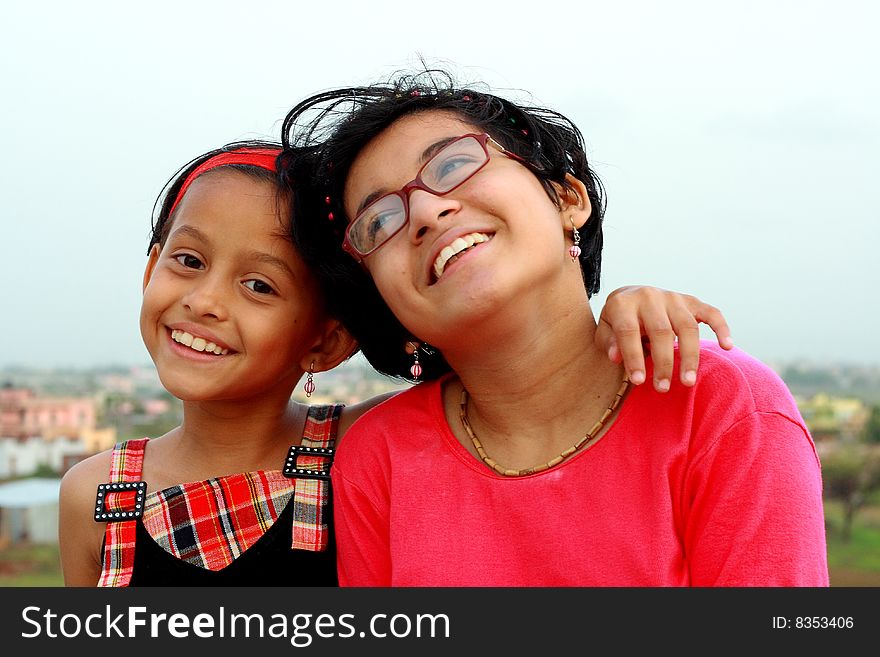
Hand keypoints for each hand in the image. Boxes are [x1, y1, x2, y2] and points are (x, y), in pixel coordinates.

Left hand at [595, 286, 732, 391]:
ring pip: (687, 326)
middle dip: (663, 362)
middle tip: (663, 388)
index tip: (638, 381)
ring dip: (690, 356)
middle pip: (661, 331)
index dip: (633, 357)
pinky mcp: (691, 301)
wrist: (631, 297)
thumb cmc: (617, 322)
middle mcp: (649, 296)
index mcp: (623, 304)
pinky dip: (722, 328)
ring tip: (688, 381)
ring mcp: (673, 297)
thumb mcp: (605, 331)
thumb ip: (609, 343)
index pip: (629, 331)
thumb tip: (617, 357)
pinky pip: (711, 312)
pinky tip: (728, 347)